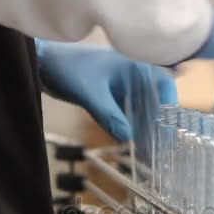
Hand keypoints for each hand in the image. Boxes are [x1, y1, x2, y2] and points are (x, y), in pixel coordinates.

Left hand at [36, 41, 176, 140]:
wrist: (42, 64)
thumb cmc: (68, 68)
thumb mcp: (90, 93)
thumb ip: (109, 115)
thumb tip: (128, 139)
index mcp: (134, 64)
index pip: (163, 83)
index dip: (170, 105)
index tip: (170, 127)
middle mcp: (133, 75)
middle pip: (154, 100)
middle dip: (158, 122)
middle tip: (162, 146)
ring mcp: (122, 86)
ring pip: (141, 108)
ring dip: (145, 127)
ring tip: (150, 149)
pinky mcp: (111, 97)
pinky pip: (127, 113)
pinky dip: (130, 126)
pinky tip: (133, 143)